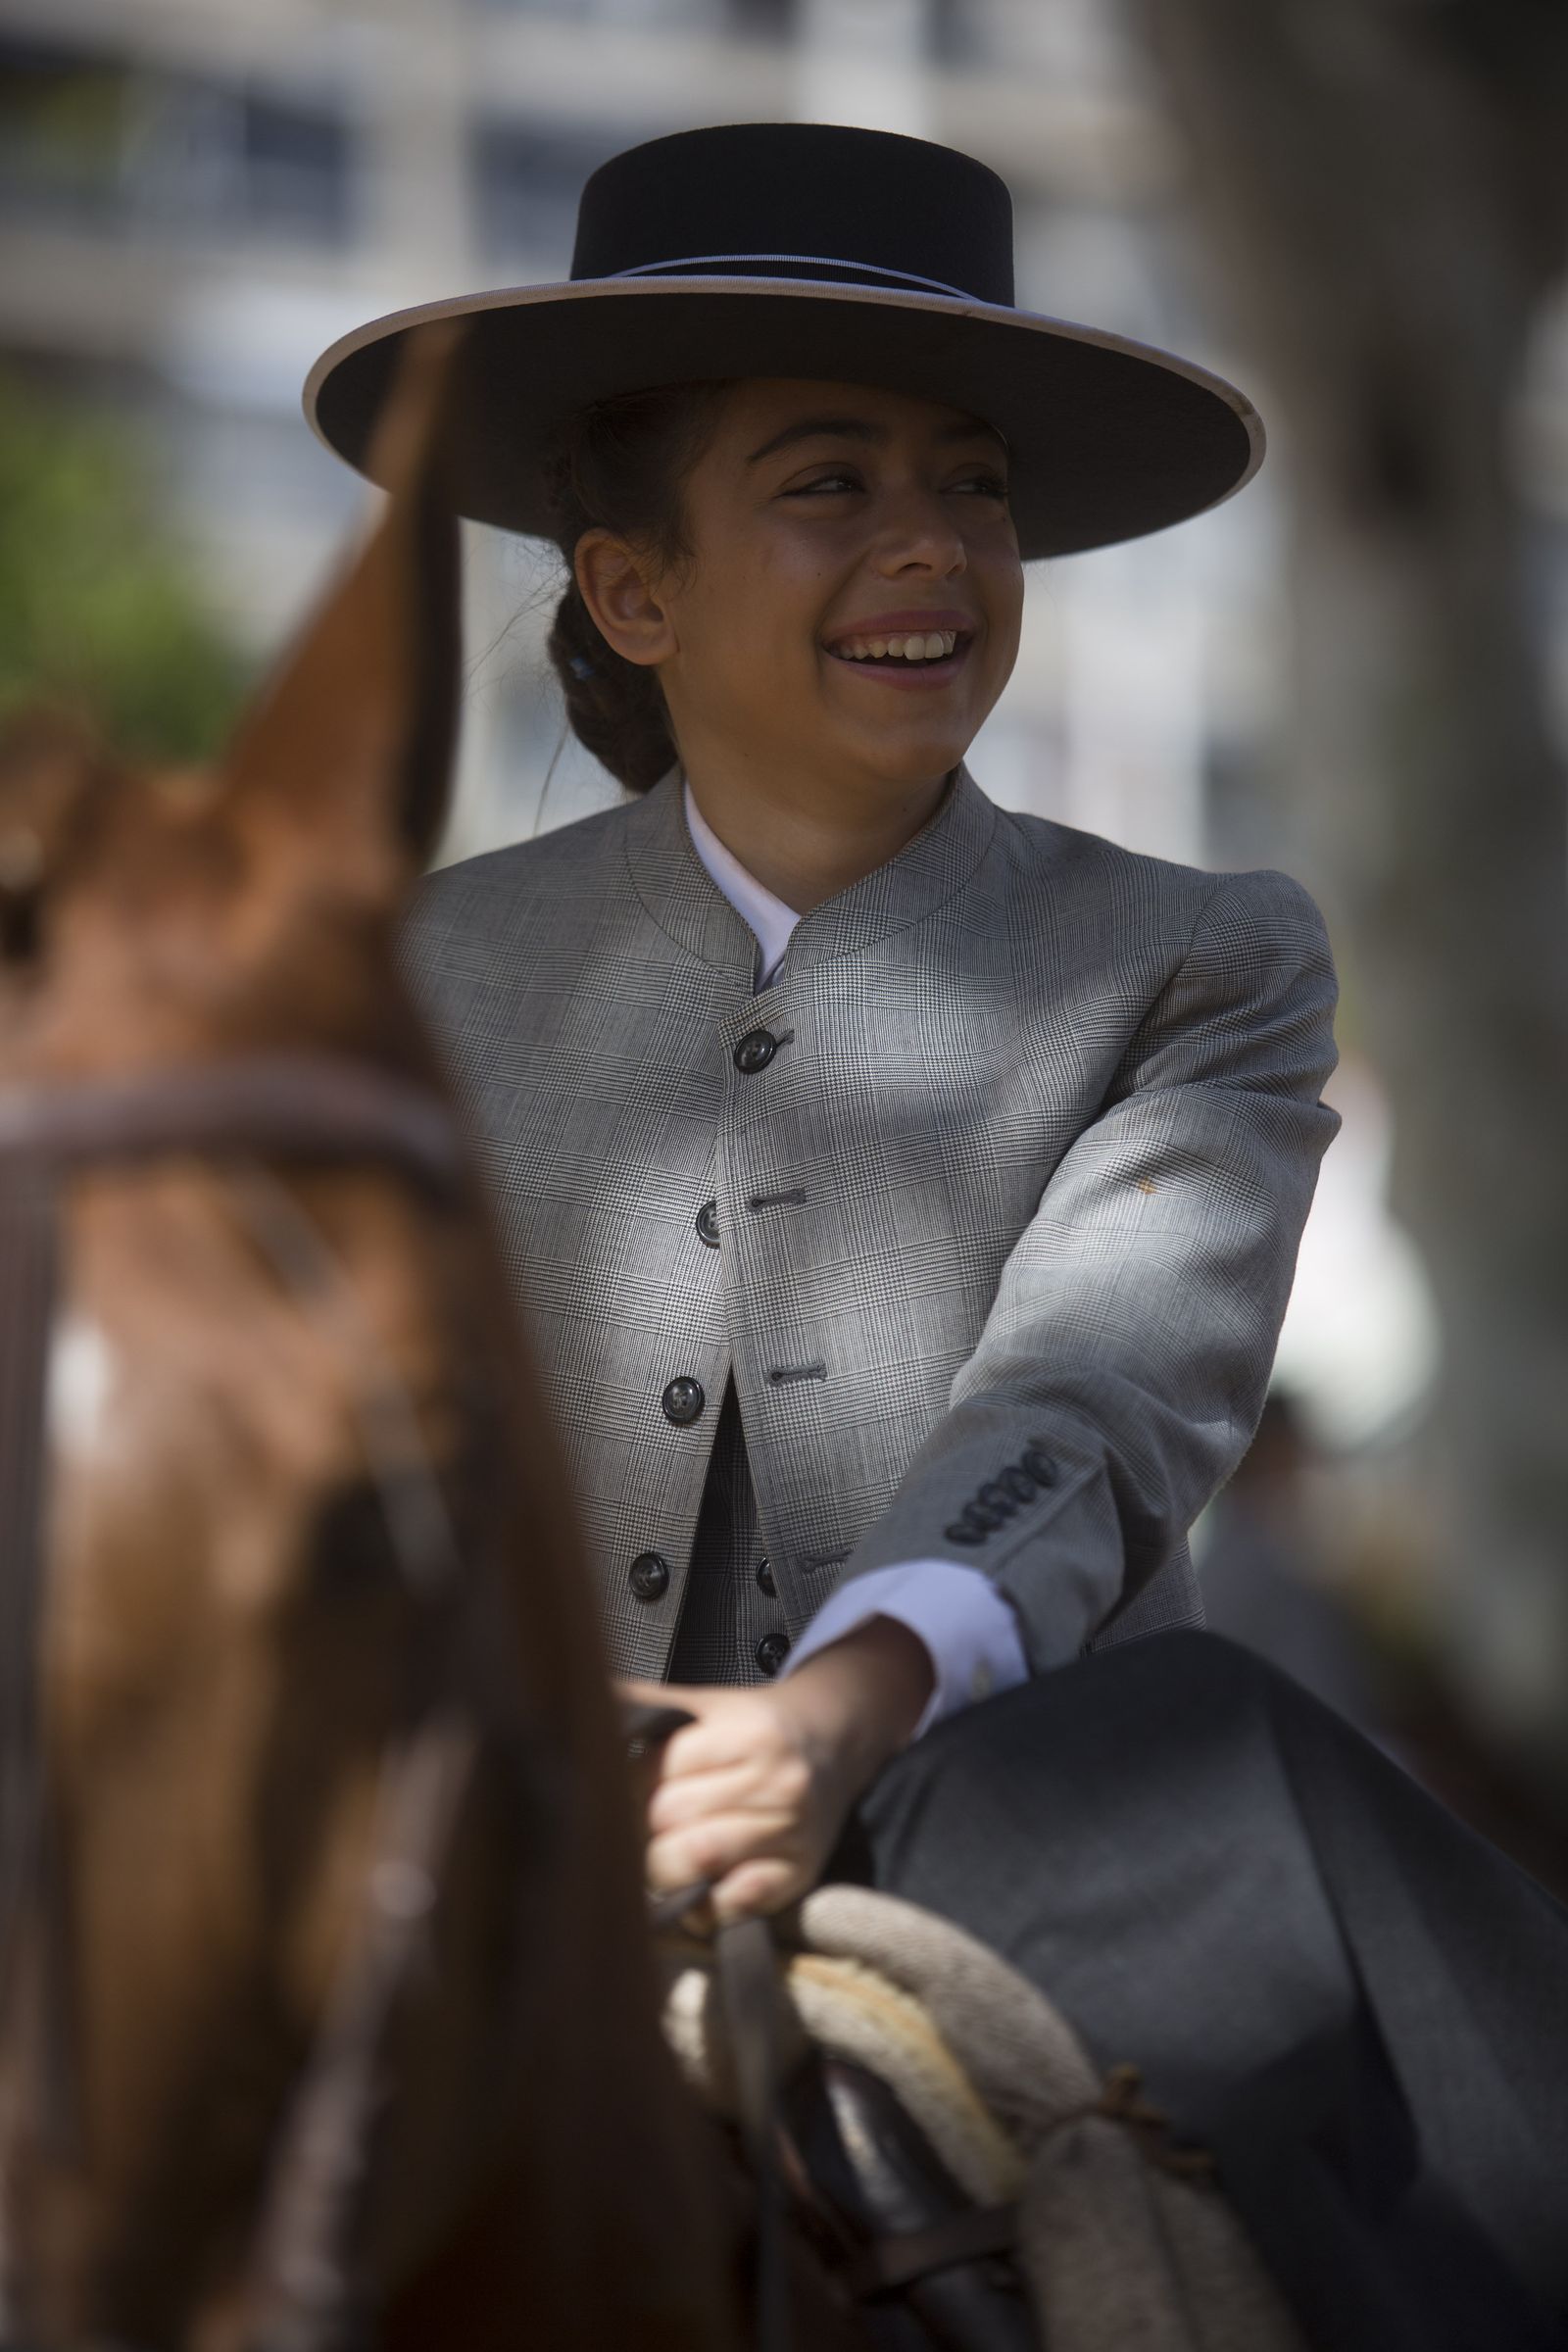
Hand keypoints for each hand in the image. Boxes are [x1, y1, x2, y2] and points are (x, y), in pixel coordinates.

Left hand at [620, 1616, 933, 1922]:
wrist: (833, 1741)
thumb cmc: (753, 1726)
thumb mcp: (705, 1703)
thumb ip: (646, 1705)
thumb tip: (578, 1696)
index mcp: (747, 1734)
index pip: (658, 1769)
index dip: (626, 1784)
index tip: (617, 1789)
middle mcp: (777, 1782)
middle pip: (671, 1818)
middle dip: (639, 1828)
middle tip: (630, 1829)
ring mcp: (793, 1832)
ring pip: (697, 1862)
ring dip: (662, 1869)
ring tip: (654, 1860)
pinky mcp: (800, 1874)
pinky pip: (734, 1904)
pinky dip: (704, 1906)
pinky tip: (693, 1890)